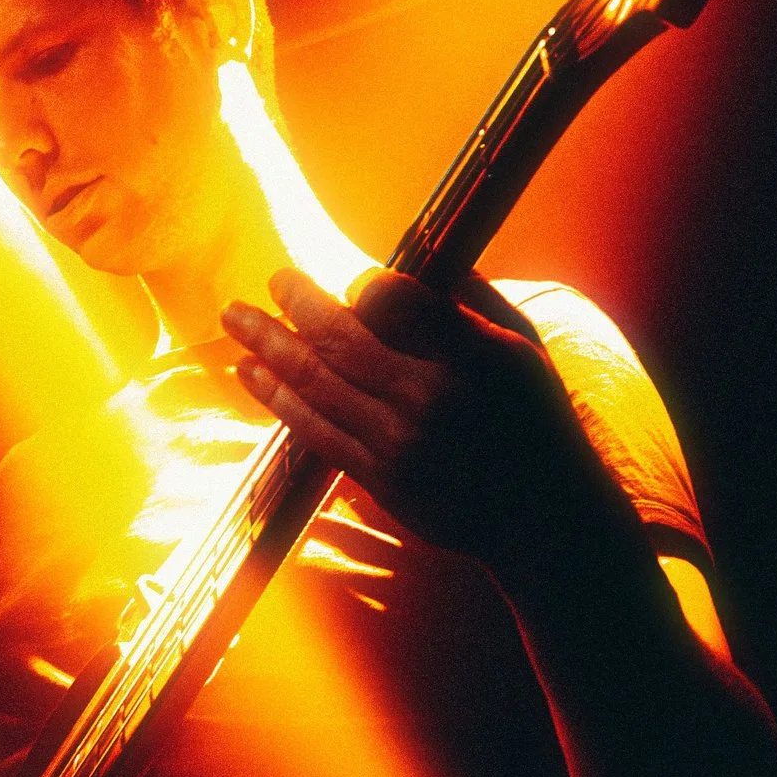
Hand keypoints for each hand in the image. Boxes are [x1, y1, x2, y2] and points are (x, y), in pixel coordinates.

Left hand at [222, 267, 594, 572]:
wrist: (541, 519)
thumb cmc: (535, 420)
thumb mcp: (524, 349)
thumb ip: (472, 302)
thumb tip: (419, 257)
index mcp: (471, 356)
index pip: (395, 299)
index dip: (362, 284)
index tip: (350, 281)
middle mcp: (430, 398)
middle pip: (341, 338)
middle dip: (297, 302)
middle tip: (273, 278)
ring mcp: (399, 443)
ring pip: (314, 383)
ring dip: (266, 345)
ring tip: (235, 317)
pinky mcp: (379, 478)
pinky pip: (314, 431)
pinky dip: (276, 398)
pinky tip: (251, 372)